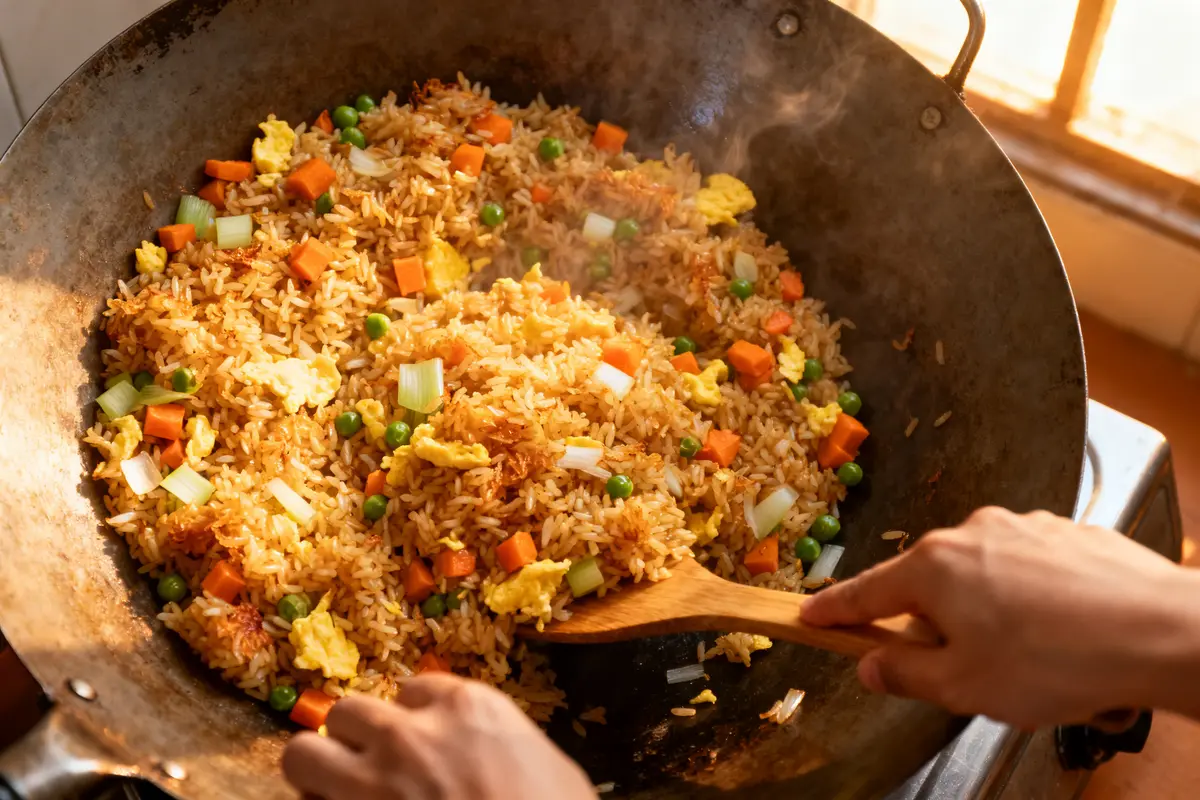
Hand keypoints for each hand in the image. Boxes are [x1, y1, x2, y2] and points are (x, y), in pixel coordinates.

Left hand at [282, 674, 595, 799]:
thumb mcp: (552, 767)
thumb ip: (505, 744)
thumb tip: (494, 753)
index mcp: (465, 708)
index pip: (413, 688)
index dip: (414, 717)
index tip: (421, 741)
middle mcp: (408, 734)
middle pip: (346, 712)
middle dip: (354, 738)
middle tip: (370, 766)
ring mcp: (370, 785)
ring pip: (303, 753)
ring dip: (318, 771)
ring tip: (336, 791)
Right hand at [801, 507, 1199, 728]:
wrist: (1161, 632)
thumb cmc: (1058, 661)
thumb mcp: (964, 687)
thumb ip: (905, 673)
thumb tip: (872, 664)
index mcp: (933, 567)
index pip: (864, 592)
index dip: (833, 610)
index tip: (809, 615)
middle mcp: (971, 533)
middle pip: (929, 584)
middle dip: (937, 625)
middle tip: (965, 669)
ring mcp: (1023, 526)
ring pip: (983, 577)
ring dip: (991, 614)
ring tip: (1032, 660)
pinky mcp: (1067, 531)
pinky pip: (1029, 569)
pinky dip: (1034, 600)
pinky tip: (1064, 635)